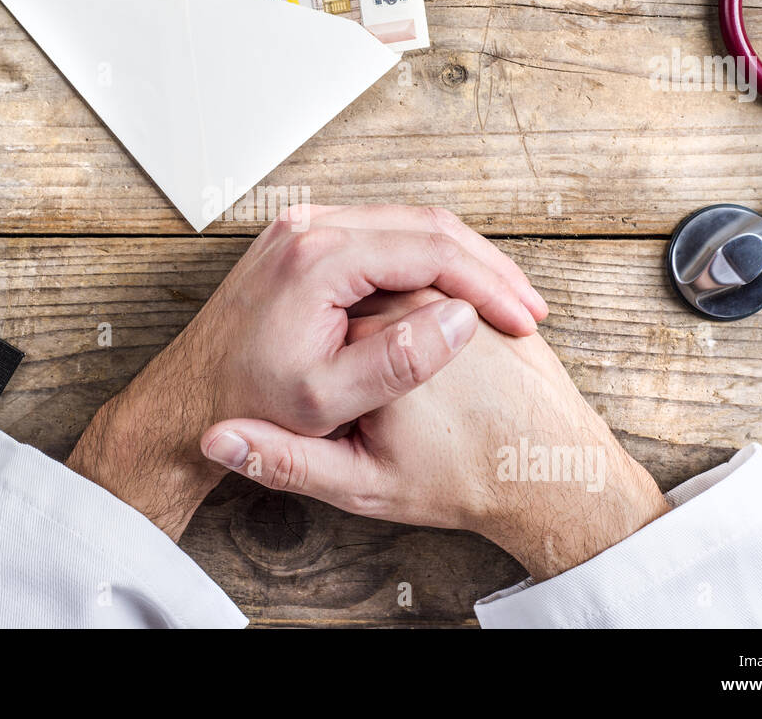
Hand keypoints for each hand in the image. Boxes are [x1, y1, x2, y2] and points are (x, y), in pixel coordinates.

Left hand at [67, 205, 547, 539]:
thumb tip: (461, 320)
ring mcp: (303, 229)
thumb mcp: (324, 401)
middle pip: (425, 225)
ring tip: (505, 304)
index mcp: (318, 258)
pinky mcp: (303, 242)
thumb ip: (395, 362)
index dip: (488, 285)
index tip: (523, 321)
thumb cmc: (250, 403)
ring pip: (407, 225)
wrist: (190, 397)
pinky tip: (454, 297)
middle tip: (529, 309)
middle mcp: (309, 228)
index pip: (430, 248)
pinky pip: (382, 237)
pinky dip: (427, 262)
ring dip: (461, 261)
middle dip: (486, 266)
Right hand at [199, 288, 668, 578]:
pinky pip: (442, 288)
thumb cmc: (458, 481)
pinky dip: (425, 303)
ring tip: (372, 355)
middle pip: (362, 284)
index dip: (305, 334)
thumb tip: (213, 441)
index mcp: (378, 339)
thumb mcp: (356, 482)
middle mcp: (420, 306)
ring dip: (386, 300)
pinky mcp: (484, 302)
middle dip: (343, 311)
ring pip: (403, 279)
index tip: (298, 360)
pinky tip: (420, 344)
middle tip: (336, 361)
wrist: (548, 476)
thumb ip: (283, 459)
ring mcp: (459, 299)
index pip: (322, 309)